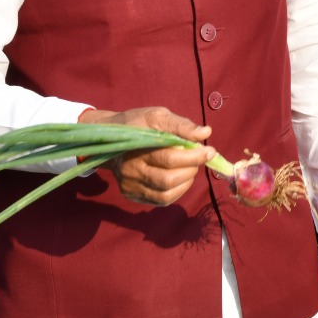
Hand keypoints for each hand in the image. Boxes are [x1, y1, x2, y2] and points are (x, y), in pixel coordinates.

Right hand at [79, 106, 213, 205]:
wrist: (108, 138)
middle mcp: (131, 170)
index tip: (210, 151)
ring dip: (186, 183)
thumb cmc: (138, 124)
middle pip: (167, 179)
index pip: (170, 158)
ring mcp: (130, 185)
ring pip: (164, 194)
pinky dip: (176, 192)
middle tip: (198, 159)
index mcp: (137, 147)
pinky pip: (159, 201)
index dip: (194, 157)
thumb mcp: (157, 116)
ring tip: (189, 169)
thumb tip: (205, 133)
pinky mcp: (131, 194)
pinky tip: (180, 179)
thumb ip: (181, 125)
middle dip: (191, 170)